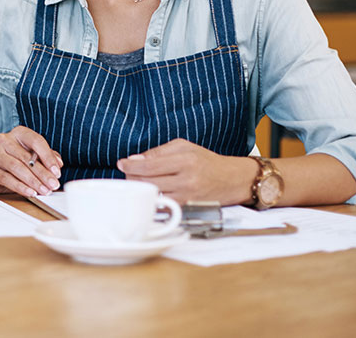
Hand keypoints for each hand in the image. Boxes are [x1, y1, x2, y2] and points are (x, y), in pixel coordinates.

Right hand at [0, 126, 62, 196]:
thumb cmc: (18, 159)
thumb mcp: (35, 155)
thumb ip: (48, 156)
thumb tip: (57, 164)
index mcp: (18, 133)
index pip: (35, 141)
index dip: (48, 157)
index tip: (57, 171)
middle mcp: (4, 141)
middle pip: (26, 157)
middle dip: (43, 173)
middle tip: (53, 184)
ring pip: (16, 168)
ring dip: (33, 181)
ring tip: (44, 190)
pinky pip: (7, 179)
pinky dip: (21, 187)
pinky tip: (31, 192)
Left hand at [116, 138, 257, 204]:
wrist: (233, 180)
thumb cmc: (207, 161)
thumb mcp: (184, 147)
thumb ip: (158, 152)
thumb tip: (135, 160)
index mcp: (185, 161)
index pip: (149, 165)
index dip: (131, 165)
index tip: (122, 163)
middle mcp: (187, 180)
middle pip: (147, 182)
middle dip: (132, 177)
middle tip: (128, 173)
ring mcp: (188, 197)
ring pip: (153, 196)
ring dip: (140, 189)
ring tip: (137, 182)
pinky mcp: (188, 208)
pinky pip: (163, 206)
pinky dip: (153, 199)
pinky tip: (150, 192)